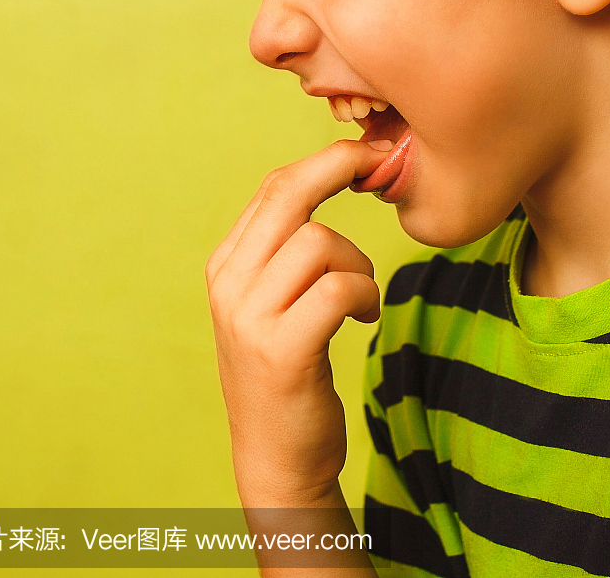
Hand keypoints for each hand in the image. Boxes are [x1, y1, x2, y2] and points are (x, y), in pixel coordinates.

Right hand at [205, 138, 393, 506]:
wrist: (277, 457)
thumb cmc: (290, 370)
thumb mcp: (274, 301)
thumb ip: (288, 247)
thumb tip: (332, 174)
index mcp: (226, 266)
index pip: (273, 188)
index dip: (324, 160)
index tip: (367, 152)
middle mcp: (229, 285)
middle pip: (289, 196)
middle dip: (341, 167)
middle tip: (383, 161)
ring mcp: (250, 319)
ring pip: (321, 243)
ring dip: (359, 265)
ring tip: (360, 297)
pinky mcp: (282, 351)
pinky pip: (339, 289)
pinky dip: (364, 295)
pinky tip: (363, 316)